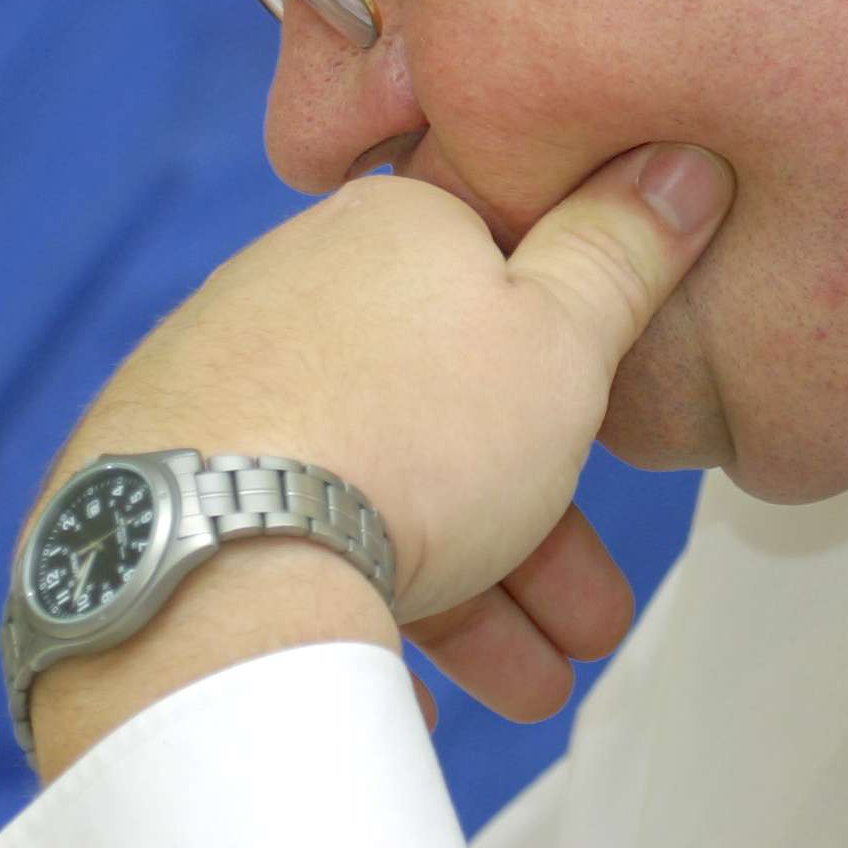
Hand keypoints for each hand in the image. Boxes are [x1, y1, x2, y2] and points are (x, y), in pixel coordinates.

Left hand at [25, 140, 732, 777]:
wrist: (211, 558)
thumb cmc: (405, 438)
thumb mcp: (565, 336)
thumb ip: (622, 252)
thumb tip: (677, 162)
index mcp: (393, 227)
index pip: (506, 292)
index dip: (576, 390)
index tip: (619, 468)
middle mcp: (297, 287)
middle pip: (445, 413)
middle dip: (534, 532)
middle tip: (586, 622)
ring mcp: (224, 383)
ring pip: (373, 489)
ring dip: (469, 595)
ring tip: (526, 685)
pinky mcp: (170, 476)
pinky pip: (284, 541)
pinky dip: (351, 608)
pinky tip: (397, 682)